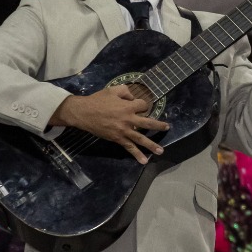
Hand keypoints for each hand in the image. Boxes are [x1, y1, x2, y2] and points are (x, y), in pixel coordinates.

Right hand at [53, 86, 169, 164]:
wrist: (84, 113)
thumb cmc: (98, 100)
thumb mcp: (112, 90)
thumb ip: (125, 91)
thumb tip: (133, 97)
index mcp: (128, 106)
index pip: (143, 105)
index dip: (142, 104)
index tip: (138, 105)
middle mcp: (129, 119)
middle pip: (148, 123)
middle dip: (158, 125)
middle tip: (167, 127)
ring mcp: (124, 131)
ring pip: (141, 139)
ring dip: (152, 145)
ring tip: (161, 151)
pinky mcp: (118, 139)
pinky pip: (129, 148)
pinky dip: (137, 154)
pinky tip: (144, 161)